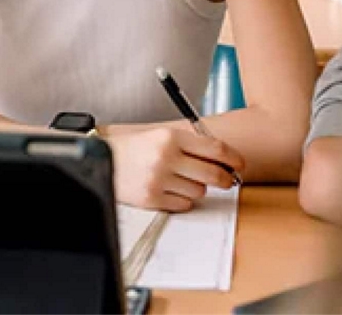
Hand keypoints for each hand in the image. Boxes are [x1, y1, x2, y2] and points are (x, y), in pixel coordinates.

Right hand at [107, 127, 245, 211]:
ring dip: (196, 188)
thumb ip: (190, 145)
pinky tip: (170, 190)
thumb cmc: (133, 148)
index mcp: (169, 137)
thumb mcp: (159, 135)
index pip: (215, 150)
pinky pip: (184, 205)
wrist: (101, 159)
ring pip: (199, 192)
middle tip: (225, 180)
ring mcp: (158, 179)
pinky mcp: (151, 198)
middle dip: (224, 179)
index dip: (233, 159)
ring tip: (181, 181)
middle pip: (213, 175)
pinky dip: (182, 200)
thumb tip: (224, 160)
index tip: (239, 164)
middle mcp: (165, 157)